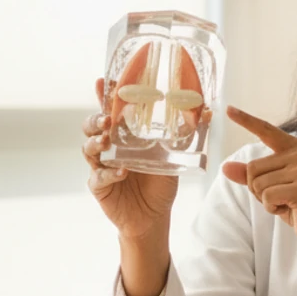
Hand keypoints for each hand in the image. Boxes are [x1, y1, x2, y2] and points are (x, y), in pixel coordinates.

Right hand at [84, 78, 177, 240]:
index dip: (104, 95)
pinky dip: (109, 173)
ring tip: (107, 140)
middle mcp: (109, 147)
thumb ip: (185, 133)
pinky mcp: (99, 186)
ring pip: (88, 149)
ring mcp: (101, 166)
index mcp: (124, 135)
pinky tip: (121, 172)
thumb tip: (208, 110)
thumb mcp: (174, 154)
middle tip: (107, 118)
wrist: (153, 215)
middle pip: (91, 126)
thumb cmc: (159, 181)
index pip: (110, 110)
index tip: (103, 81)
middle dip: (96, 119)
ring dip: (96, 142)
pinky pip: (99, 177)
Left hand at [222, 106, 296, 254]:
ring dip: (265, 201)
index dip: (246, 120)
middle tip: (280, 198)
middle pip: (252, 168)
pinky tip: (289, 210)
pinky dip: (272, 208)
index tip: (228, 109)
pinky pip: (267, 196)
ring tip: (287, 203)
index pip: (266, 131)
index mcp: (295, 149)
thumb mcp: (271, 188)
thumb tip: (226, 167)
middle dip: (258, 189)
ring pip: (257, 184)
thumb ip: (250, 176)